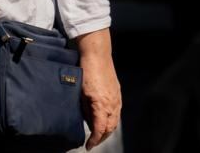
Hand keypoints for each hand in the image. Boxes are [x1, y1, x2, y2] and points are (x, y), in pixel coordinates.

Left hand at [77, 32, 120, 149]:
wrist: (97, 54)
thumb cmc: (87, 71)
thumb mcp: (81, 93)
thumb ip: (85, 109)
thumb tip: (87, 121)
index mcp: (102, 105)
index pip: (99, 129)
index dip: (94, 140)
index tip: (88, 145)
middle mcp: (112, 104)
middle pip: (110, 128)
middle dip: (101, 138)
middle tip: (93, 142)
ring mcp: (117, 98)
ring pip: (115, 121)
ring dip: (108, 130)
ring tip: (99, 134)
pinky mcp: (118, 93)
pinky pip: (117, 112)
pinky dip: (112, 120)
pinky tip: (107, 120)